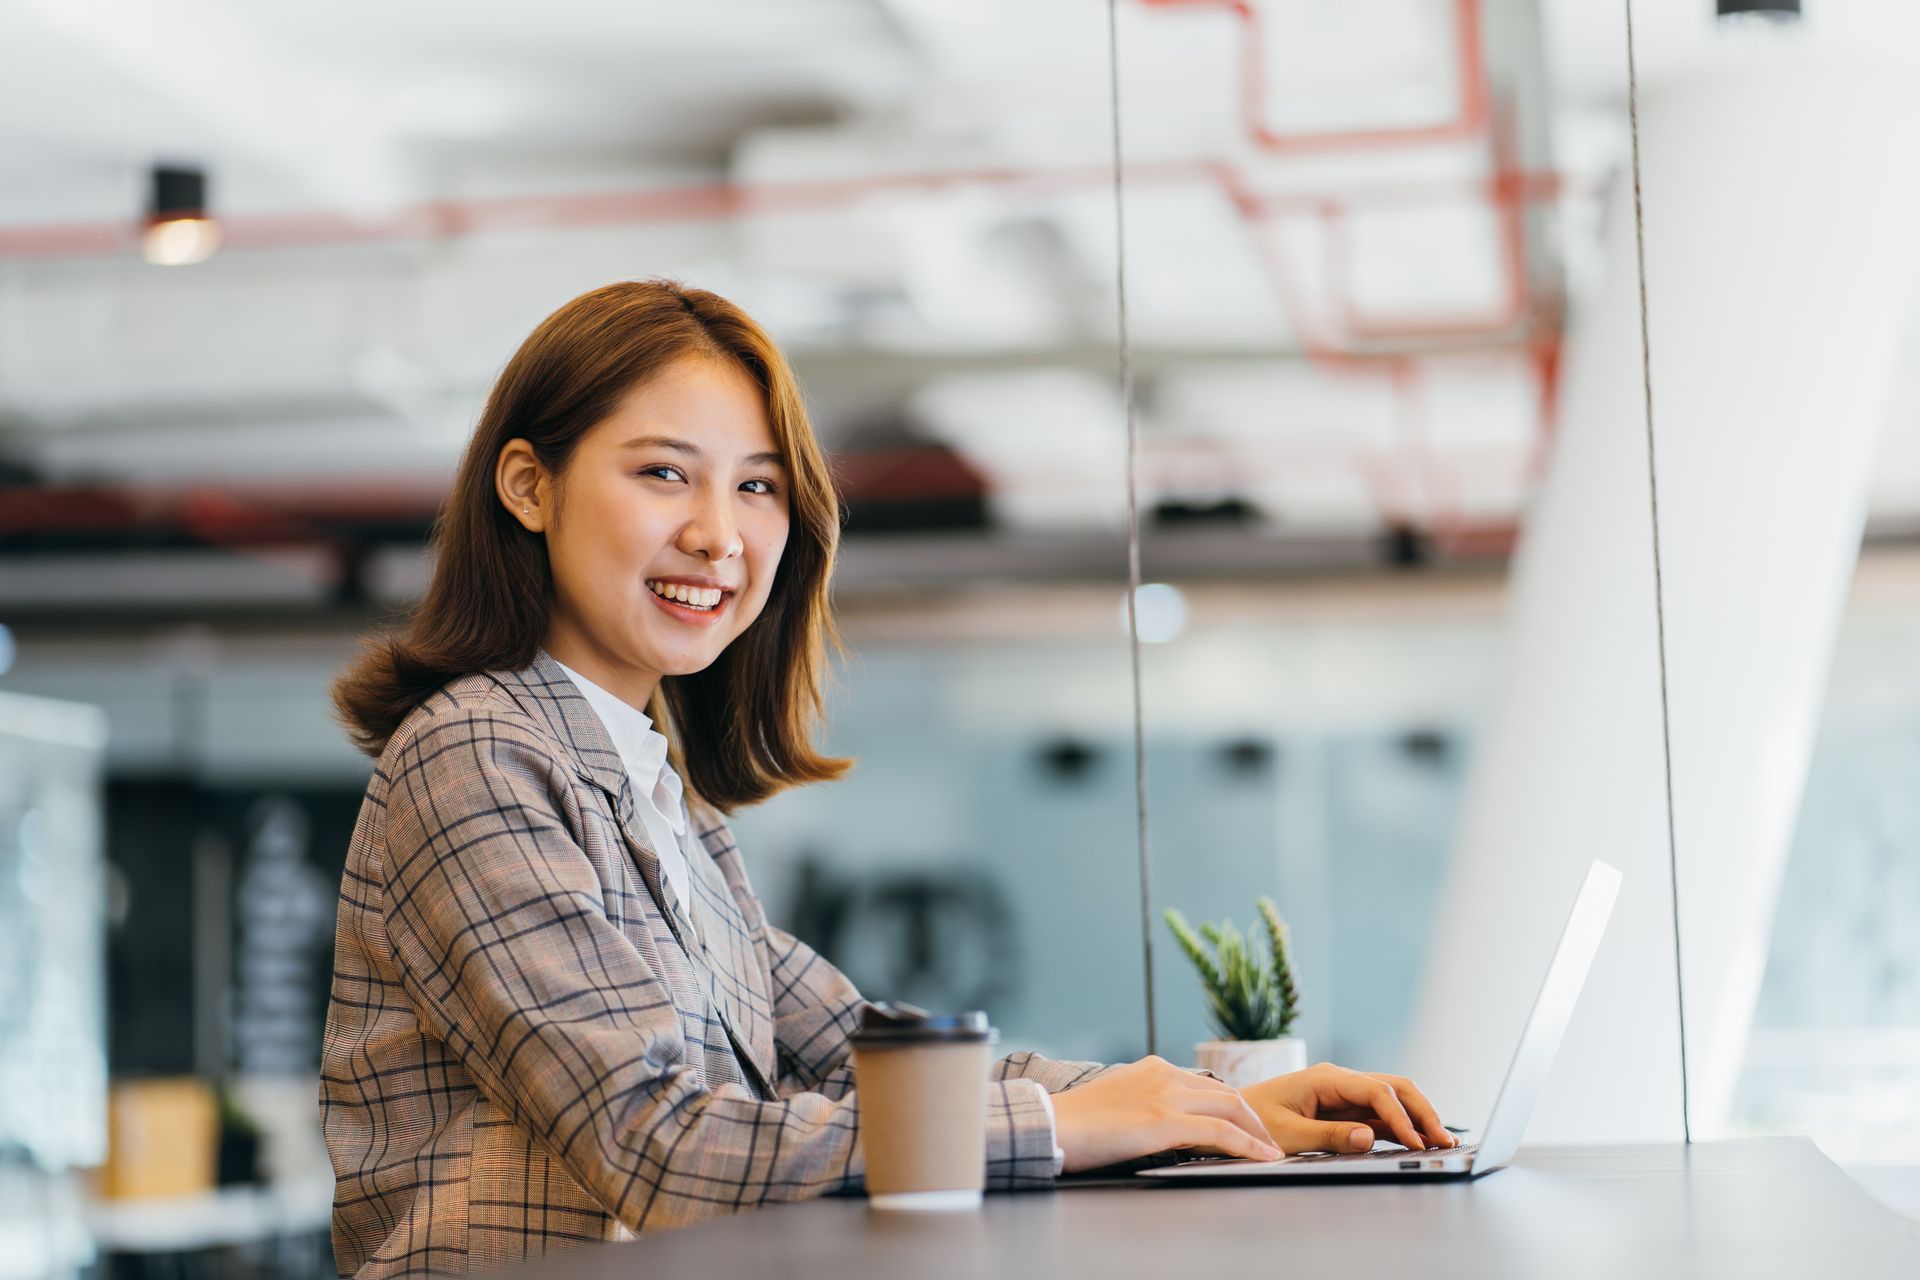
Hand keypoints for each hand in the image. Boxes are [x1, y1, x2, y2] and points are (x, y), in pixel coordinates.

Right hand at [1051, 1055, 1283, 1172]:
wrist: (1051, 1123)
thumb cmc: (1076, 1122)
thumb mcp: (1117, 1101)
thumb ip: (1144, 1104)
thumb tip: (1161, 1126)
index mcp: (1152, 1068)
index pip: (1206, 1085)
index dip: (1232, 1106)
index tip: (1246, 1125)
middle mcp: (1165, 1074)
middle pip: (1227, 1093)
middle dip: (1253, 1117)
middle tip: (1267, 1141)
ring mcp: (1166, 1096)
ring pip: (1232, 1107)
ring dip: (1258, 1131)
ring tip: (1271, 1151)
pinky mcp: (1165, 1121)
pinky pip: (1221, 1132)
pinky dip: (1248, 1144)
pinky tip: (1263, 1157)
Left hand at [1240, 1062, 1455, 1153]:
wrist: (1231, 1116)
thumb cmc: (1253, 1124)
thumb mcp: (1288, 1135)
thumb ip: (1330, 1136)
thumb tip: (1371, 1136)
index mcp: (1326, 1078)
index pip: (1376, 1091)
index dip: (1401, 1117)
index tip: (1416, 1142)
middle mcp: (1340, 1080)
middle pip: (1394, 1087)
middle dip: (1422, 1112)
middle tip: (1445, 1141)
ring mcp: (1344, 1093)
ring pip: (1392, 1098)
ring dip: (1416, 1118)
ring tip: (1441, 1143)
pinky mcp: (1344, 1109)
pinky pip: (1379, 1114)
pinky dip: (1401, 1126)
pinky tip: (1417, 1142)